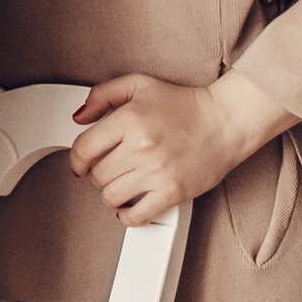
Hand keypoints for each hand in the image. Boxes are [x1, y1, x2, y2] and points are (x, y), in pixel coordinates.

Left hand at [67, 72, 297, 225]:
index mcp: (129, 119)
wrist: (225, 121)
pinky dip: (127, 215)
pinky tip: (129, 206)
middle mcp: (141, 147)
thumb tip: (79, 117)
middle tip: (106, 171)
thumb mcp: (138, 85)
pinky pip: (138, 215)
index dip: (76, 160)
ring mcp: (157, 172)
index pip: (83, 149)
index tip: (80, 164)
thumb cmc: (184, 104)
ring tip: (119, 185)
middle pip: (97, 176)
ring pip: (112, 196)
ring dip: (110, 194)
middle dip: (96, 175)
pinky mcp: (173, 192)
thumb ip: (103, 95)